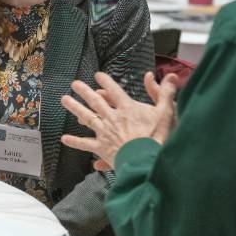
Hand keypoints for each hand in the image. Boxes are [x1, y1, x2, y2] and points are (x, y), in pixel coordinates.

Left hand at [61, 71, 177, 170]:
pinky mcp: (102, 148)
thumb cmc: (158, 137)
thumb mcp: (167, 112)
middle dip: (84, 91)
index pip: (114, 90)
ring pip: (87, 117)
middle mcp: (113, 117)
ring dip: (75, 108)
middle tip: (75, 84)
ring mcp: (105, 132)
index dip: (106, 81)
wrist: (146, 160)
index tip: (98, 75)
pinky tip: (64, 138)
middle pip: (96, 100)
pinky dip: (75, 141)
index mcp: (127, 108)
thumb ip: (166, 92)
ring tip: (64, 100)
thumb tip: (171, 76)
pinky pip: (85, 144)